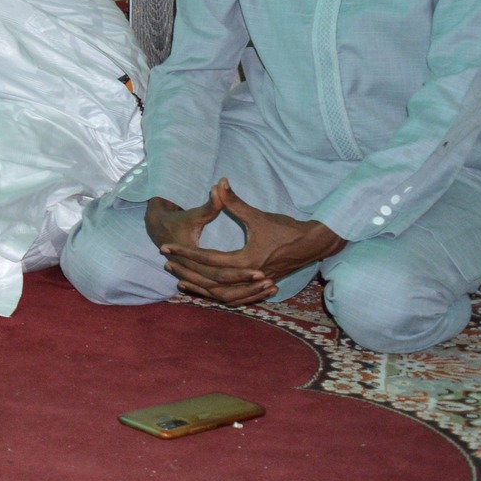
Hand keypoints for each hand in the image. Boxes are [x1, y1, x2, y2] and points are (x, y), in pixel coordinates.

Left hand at [160, 179, 346, 305]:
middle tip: (166, 263)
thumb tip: (219, 183)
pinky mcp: (260, 286)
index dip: (185, 252)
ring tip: (179, 280)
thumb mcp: (258, 215)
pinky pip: (234, 297)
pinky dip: (217, 295)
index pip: (207, 258)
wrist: (315, 244)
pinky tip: (204, 291)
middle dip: (187, 272)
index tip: (165, 247)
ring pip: (221, 294)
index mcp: (246, 260)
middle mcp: (249, 276)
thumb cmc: (287, 229)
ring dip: (200, 288)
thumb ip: (234, 202)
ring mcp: (255, 284)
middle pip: (210, 281)